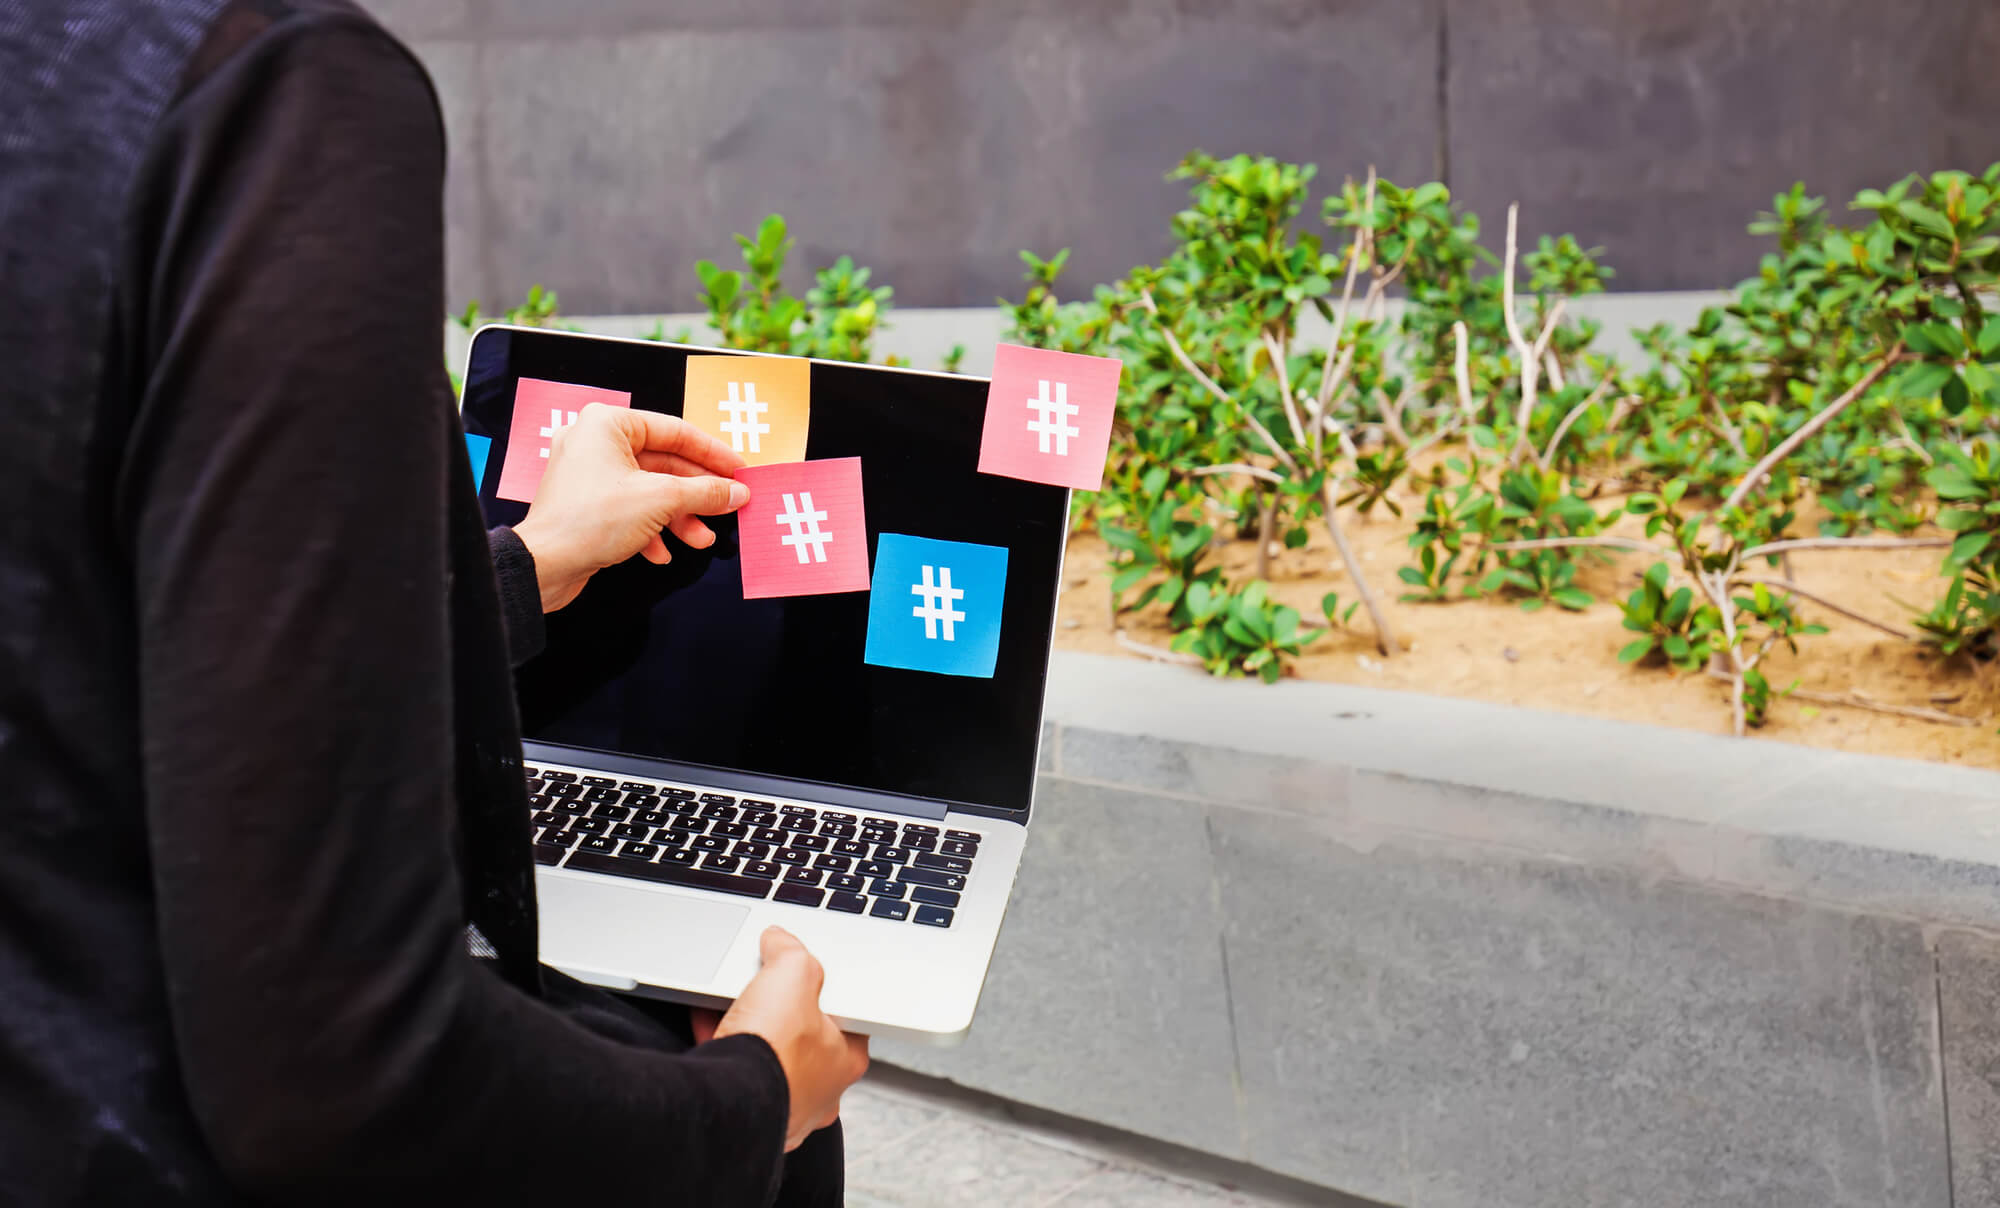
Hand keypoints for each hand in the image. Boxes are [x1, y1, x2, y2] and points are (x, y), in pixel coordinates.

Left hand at [512, 403, 748, 611]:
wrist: (544, 566)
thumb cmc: (589, 521)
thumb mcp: (661, 500)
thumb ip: (705, 492)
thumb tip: (736, 491)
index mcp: (608, 424)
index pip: (675, 431)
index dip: (712, 453)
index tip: (738, 471)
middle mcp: (595, 443)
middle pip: (664, 463)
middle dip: (697, 493)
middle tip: (728, 506)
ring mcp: (589, 474)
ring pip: (650, 489)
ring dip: (679, 516)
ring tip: (701, 538)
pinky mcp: (587, 504)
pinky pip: (631, 508)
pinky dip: (651, 528)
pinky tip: (661, 552)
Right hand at [708, 927, 868, 1150]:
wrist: (724, 1100)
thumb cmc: (772, 1051)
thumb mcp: (793, 974)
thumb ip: (791, 952)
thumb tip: (780, 940)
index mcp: (846, 1060)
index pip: (843, 1015)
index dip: (817, 990)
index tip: (796, 976)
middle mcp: (820, 1092)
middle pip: (799, 1036)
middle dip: (775, 1013)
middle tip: (758, 992)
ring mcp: (784, 1110)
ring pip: (765, 1056)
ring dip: (745, 1031)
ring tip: (727, 1003)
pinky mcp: (748, 1118)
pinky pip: (736, 1074)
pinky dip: (721, 1050)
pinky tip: (706, 1023)